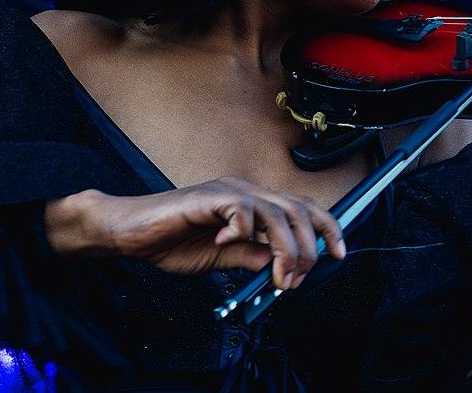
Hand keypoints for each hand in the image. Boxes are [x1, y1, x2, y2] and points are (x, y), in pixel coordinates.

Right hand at [45, 176, 345, 289]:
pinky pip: (241, 210)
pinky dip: (242, 232)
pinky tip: (226, 244)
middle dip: (308, 247)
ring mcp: (228, 192)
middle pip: (298, 209)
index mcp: (254, 204)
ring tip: (277, 275)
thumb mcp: (224, 258)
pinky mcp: (208, 197)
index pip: (303, 209)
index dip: (327, 228)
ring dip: (284, 248)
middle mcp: (246, 192)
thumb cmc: (174, 241)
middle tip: (296, 279)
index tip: (339, 255)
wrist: (132, 233)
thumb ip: (252, 258)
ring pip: (276, 213)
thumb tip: (281, 267)